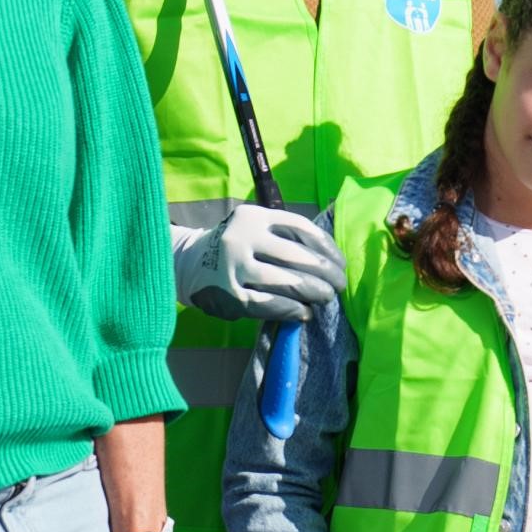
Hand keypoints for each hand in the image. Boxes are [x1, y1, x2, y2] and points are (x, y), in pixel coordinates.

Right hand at [173, 204, 344, 324]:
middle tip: (338, 286)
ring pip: (288, 282)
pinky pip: (271, 304)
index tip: (341, 263)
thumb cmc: (237, 248)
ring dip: (314, 293)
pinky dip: (293, 310)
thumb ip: (286, 238)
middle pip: (298, 257)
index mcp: (255, 217)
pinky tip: (304, 313)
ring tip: (325, 299)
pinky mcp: (232, 295)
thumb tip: (331, 263)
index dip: (327, 248)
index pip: (302, 229)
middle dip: (326, 275)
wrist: (190, 264)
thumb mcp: (256, 230)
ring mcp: (236, 267)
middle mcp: (244, 238)